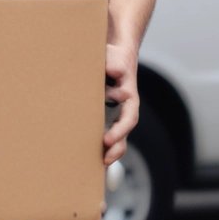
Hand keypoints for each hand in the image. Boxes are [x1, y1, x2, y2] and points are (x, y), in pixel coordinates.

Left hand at [103, 41, 138, 165]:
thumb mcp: (113, 56)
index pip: (128, 118)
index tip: (107, 139)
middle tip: (105, 159)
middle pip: (123, 133)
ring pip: (117, 137)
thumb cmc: (113, 56)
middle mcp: (124, 109)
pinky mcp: (105, 114)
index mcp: (128, 97)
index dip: (119, 131)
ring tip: (99, 165)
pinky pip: (106, 132)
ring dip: (110, 150)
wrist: (113, 54)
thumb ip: (114, 63)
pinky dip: (101, 145)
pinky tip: (90, 158)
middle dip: (116, 147)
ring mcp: (115, 113)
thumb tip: (115, 71)